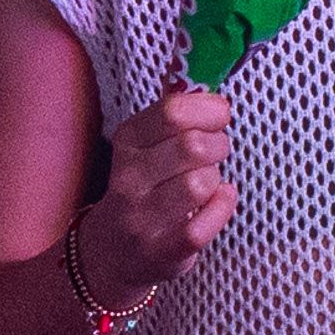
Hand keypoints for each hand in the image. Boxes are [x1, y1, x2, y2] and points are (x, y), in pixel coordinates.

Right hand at [81, 84, 234, 303]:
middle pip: (193, 146)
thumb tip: (210, 82)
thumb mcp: (145, 147)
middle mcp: (128, 178)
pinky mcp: (161, 251)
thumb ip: (174, 118)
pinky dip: (221, 209)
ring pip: (200, 184)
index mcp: (127, 141)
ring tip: (209, 181)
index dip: (208, 110)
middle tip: (215, 153)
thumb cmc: (144, 189)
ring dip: (216, 179)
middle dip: (218, 146)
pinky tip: (218, 202)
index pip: (172, 111)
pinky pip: (204, 225)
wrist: (113, 253)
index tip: (219, 116)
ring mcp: (142, 217)